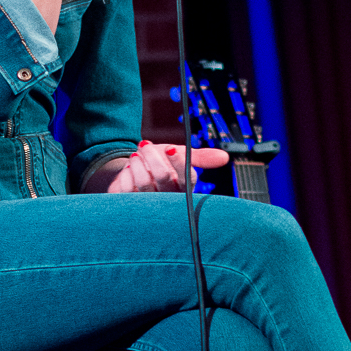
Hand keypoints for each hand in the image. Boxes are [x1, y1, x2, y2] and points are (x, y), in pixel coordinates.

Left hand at [107, 140, 229, 193]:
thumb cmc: (160, 164)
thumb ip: (200, 156)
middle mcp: (170, 198)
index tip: (170, 149)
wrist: (134, 171)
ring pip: (144, 182)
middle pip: (163, 176)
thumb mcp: (180, 156)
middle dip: (153, 155)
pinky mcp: (132, 206)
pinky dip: (126, 173)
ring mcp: (151, 204)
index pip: (187, 178)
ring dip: (137, 163)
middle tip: (145, 144)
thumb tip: (224, 157)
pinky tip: (129, 171)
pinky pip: (127, 188)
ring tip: (136, 156)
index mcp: (185, 187)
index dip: (179, 162)